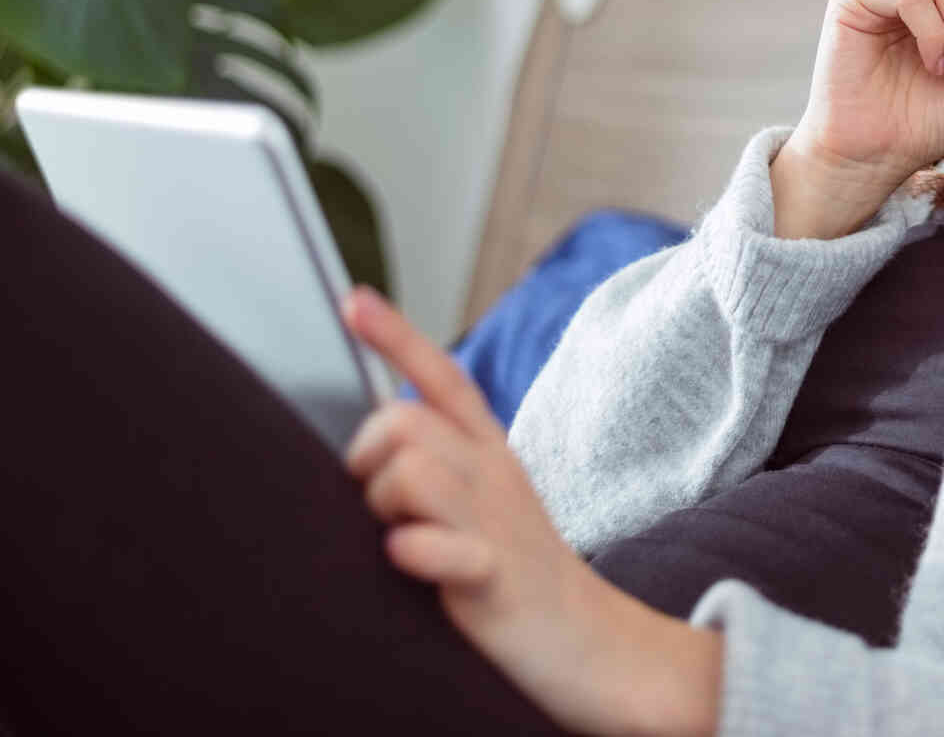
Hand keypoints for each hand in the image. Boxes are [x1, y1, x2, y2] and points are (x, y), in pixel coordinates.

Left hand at [341, 286, 714, 734]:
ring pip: (412, 470)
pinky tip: (408, 558)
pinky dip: (416, 549)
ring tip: (401, 542)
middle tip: (376, 504)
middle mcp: (492, 476)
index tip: (351, 299)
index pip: (445, 378)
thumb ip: (436, 471)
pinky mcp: (496, 577)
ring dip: (383, 506)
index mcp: (489, 455)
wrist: (591, 645)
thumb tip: (370, 456)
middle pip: (405, 419)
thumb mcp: (484, 506)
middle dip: (367, 454)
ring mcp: (495, 524)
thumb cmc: (519, 574)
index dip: (396, 336)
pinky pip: (445, 547)